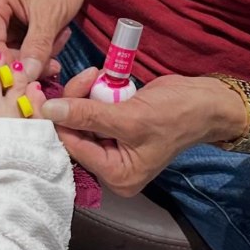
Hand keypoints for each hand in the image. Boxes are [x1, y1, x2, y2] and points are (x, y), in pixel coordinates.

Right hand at [0, 0, 89, 78]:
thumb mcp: (51, 16)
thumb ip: (37, 47)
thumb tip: (26, 75)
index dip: (9, 64)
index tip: (32, 78)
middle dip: (27, 60)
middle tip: (54, 61)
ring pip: (7, 54)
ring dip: (34, 56)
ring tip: (58, 40)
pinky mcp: (3, 27)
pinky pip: (14, 49)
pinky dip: (35, 51)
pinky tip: (52, 39)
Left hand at [40, 69, 247, 196]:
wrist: (206, 101)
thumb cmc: (177, 115)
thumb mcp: (130, 117)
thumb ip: (88, 115)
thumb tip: (50, 110)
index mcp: (116, 175)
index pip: (73, 148)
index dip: (57, 120)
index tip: (42, 93)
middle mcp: (111, 165)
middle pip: (73, 132)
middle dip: (73, 102)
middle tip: (86, 75)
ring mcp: (112, 145)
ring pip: (79, 117)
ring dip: (84, 92)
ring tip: (99, 74)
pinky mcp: (114, 125)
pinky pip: (91, 109)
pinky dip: (92, 91)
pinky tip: (101, 77)